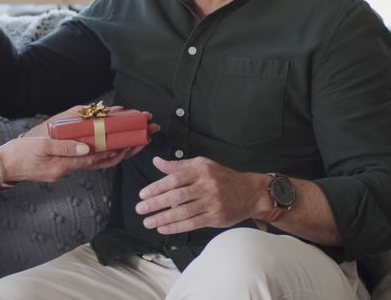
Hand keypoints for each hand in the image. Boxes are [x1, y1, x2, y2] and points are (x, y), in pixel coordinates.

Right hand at [19, 105, 160, 170]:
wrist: (2, 165)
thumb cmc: (19, 154)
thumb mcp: (41, 146)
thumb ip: (65, 147)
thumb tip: (88, 146)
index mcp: (66, 163)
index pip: (99, 155)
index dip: (119, 147)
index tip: (136, 138)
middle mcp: (70, 167)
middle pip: (104, 159)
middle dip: (126, 148)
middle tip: (145, 138)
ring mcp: (66, 167)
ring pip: (97, 160)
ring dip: (117, 151)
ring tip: (135, 142)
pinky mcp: (61, 165)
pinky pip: (86, 159)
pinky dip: (100, 152)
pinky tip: (108, 146)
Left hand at [135, 156, 267, 233]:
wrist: (250, 192)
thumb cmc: (222, 177)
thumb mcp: (202, 165)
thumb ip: (179, 165)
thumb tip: (156, 161)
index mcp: (201, 170)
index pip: (174, 179)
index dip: (157, 187)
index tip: (143, 194)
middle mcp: (206, 185)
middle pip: (177, 195)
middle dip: (156, 203)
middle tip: (140, 209)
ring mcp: (212, 202)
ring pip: (183, 211)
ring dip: (163, 218)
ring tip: (148, 222)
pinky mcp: (216, 217)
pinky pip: (192, 223)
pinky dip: (176, 227)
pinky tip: (163, 229)